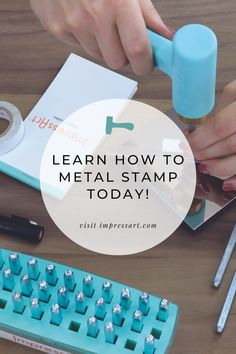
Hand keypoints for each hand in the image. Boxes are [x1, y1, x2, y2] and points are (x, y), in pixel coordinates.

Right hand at [30, 0, 173, 74]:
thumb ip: (147, 14)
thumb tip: (165, 36)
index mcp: (118, 2)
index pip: (137, 50)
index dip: (145, 63)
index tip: (147, 64)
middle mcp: (94, 15)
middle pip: (117, 61)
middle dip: (124, 55)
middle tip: (124, 38)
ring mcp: (73, 23)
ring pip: (98, 55)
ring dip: (104, 45)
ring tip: (100, 19)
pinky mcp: (57, 28)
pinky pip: (80, 46)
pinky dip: (86, 37)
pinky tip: (83, 16)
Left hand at [187, 80, 235, 190]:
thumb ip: (220, 109)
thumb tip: (200, 130)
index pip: (220, 126)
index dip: (200, 138)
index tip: (186, 143)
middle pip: (229, 145)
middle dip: (205, 153)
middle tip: (191, 155)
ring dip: (219, 167)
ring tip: (204, 166)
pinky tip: (227, 184)